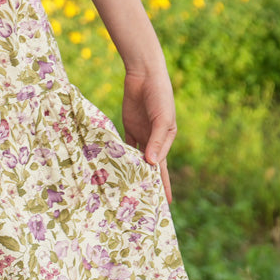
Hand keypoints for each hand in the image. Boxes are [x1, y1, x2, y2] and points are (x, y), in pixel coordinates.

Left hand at [120, 64, 176, 204]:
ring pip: (135, 157)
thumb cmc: (159, 96)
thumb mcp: (162, 119)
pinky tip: (113, 165)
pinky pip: (123, 144)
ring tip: (125, 188)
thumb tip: (151, 163)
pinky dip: (119, 154)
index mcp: (166, 140)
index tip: (164, 204)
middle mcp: (153, 140)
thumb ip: (157, 140)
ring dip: (130, 170)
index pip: (163, 168)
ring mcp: (140, 134)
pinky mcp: (128, 126)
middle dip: (146, 182)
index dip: (163, 185)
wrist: (144, 75)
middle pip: (149, 166)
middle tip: (140, 202)